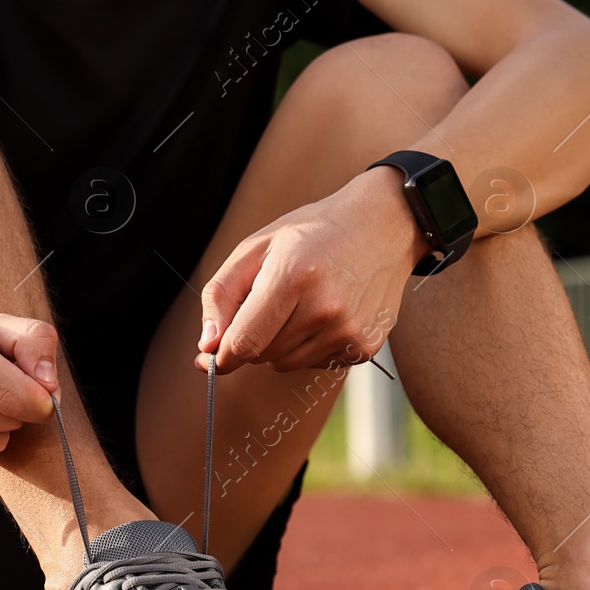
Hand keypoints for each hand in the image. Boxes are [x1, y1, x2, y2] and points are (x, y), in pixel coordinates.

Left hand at [198, 167, 426, 373]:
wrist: (383, 225)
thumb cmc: (312, 233)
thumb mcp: (257, 246)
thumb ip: (221, 296)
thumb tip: (206, 347)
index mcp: (292, 277)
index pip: (244, 342)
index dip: (221, 356)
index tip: (209, 358)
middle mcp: (324, 308)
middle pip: (262, 354)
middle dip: (254, 336)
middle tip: (272, 301)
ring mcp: (348, 330)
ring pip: (286, 363)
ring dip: (281, 343)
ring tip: (302, 303)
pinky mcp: (364, 346)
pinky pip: (315, 363)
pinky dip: (309, 345)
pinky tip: (326, 313)